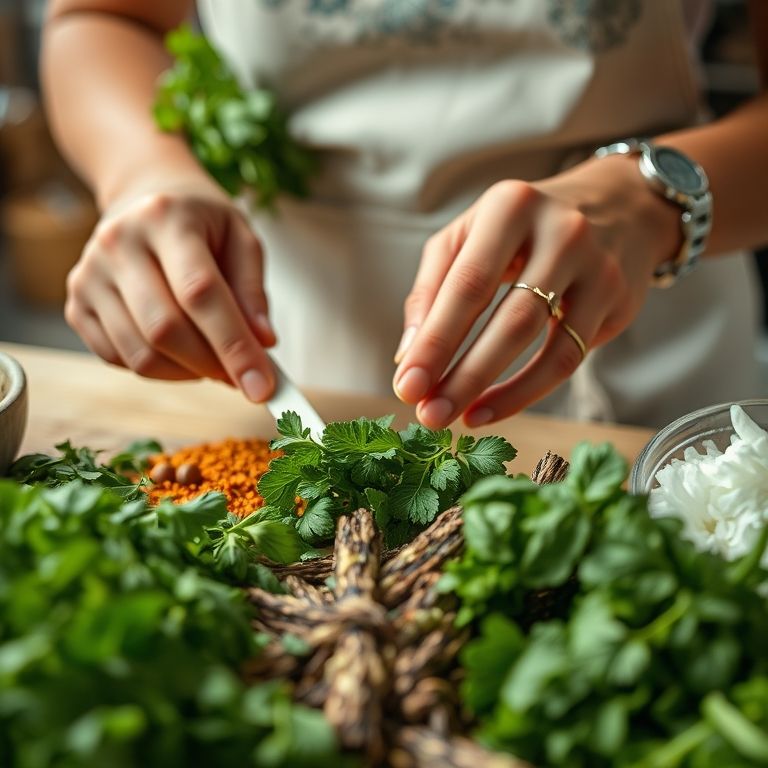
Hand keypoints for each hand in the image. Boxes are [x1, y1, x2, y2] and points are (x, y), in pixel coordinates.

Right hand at [65, 182, 276, 400]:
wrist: (144, 197)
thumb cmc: (201, 223)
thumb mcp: (241, 239)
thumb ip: (253, 291)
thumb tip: (263, 343)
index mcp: (165, 218)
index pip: (200, 292)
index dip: (234, 346)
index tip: (262, 387)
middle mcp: (118, 243)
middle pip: (164, 329)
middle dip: (212, 366)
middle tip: (243, 376)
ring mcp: (89, 275)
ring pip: (140, 354)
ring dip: (188, 373)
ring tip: (213, 359)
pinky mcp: (77, 305)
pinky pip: (119, 359)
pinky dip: (160, 370)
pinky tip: (181, 353)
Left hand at [392, 155, 681, 427]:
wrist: (616, 205)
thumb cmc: (522, 226)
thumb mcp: (469, 234)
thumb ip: (433, 287)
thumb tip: (407, 355)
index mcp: (510, 207)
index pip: (467, 285)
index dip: (435, 341)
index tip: (406, 385)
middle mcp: (561, 232)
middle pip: (509, 319)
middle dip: (464, 375)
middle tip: (429, 415)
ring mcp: (598, 267)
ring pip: (546, 344)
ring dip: (497, 391)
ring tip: (459, 419)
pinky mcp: (617, 300)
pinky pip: (570, 358)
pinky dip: (528, 391)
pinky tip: (492, 409)